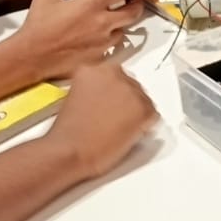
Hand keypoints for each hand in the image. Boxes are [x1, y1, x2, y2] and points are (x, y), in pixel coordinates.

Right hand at [20, 0, 146, 76]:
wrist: (32, 56)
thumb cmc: (38, 25)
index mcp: (91, 3)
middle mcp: (102, 22)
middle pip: (133, 13)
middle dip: (137, 5)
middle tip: (134, 0)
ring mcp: (102, 42)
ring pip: (124, 30)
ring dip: (123, 24)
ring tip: (116, 19)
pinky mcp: (99, 57)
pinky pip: (112, 47)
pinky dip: (111, 40)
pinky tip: (102, 37)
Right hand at [46, 60, 157, 181]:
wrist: (70, 151)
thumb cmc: (68, 133)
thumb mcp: (74, 97)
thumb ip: (93, 89)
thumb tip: (108, 97)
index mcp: (92, 68)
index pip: (112, 74)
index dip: (113, 91)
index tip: (110, 102)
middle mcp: (113, 73)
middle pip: (130, 84)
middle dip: (126, 100)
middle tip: (115, 118)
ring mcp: (130, 90)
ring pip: (143, 98)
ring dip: (135, 111)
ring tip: (119, 128)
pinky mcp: (143, 108)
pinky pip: (152, 115)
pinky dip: (144, 125)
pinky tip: (128, 134)